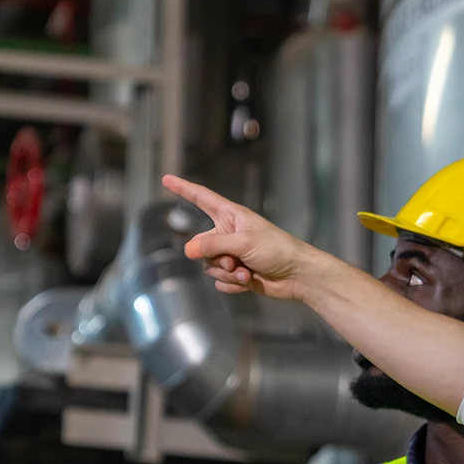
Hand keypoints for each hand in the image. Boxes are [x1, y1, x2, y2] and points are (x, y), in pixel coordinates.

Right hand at [162, 176, 314, 298]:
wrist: (297, 275)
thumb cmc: (277, 249)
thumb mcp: (243, 242)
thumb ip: (213, 245)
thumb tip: (187, 250)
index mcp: (231, 216)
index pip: (202, 199)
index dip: (183, 189)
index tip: (166, 179)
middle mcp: (228, 233)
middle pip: (200, 245)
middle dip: (214, 257)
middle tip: (235, 261)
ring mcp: (232, 254)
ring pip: (209, 266)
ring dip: (227, 273)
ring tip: (246, 272)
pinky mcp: (236, 273)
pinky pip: (220, 281)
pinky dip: (232, 284)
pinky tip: (249, 282)